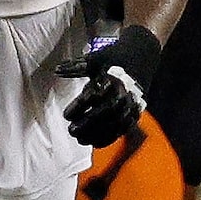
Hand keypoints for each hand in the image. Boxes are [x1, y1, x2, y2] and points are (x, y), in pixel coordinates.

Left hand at [57, 25, 162, 146]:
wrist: (144, 56)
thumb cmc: (115, 58)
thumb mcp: (96, 58)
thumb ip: (76, 66)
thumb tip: (56, 70)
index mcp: (113, 78)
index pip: (93, 96)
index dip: (79, 107)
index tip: (66, 115)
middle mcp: (124, 92)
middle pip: (105, 112)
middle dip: (87, 124)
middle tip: (71, 131)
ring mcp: (132, 103)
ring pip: (115, 123)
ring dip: (97, 133)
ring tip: (81, 140)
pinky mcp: (136, 112)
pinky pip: (124, 129)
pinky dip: (110, 137)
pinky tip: (95, 143)